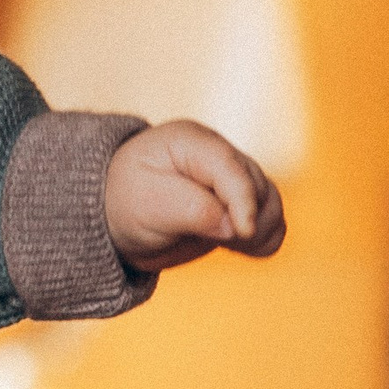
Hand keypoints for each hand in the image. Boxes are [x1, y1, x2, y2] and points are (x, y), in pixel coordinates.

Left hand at [103, 118, 286, 272]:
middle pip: (258, 186)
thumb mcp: (148, 204)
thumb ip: (192, 211)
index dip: (243, 200)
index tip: (241, 233)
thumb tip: (233, 226)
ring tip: (227, 245)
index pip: (231, 167)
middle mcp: (219, 153)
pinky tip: (237, 246)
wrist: (117, 216)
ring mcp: (233, 178)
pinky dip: (264, 237)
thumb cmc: (126, 202)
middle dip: (248, 219)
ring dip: (260, 230)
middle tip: (220, 241)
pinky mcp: (241, 202)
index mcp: (192, 142)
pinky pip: (271, 220)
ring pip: (271, 203)